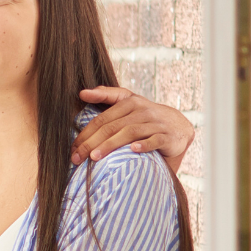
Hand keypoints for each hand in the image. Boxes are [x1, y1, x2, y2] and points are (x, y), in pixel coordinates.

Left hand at [74, 87, 194, 169]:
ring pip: (130, 132)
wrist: (179, 128)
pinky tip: (132, 150)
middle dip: (91, 143)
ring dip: (111, 145)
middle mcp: (143, 110)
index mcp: (130, 102)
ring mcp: (156, 123)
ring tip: (94, 157)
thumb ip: (108, 97)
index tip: (72, 146)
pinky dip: (144, 144)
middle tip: (77, 158)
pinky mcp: (168, 136)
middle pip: (112, 126)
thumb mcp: (129, 105)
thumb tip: (83, 92)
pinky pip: (155, 139)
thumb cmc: (146, 119)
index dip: (85, 132)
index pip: (103, 118)